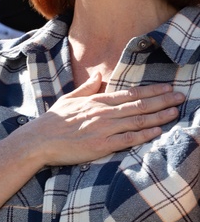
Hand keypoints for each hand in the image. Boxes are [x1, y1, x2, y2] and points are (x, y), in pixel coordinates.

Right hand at [27, 72, 183, 168]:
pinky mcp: (102, 145)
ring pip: (137, 120)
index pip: (131, 93)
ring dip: (159, 116)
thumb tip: (99, 76)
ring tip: (175, 112)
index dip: (152, 91)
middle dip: (163, 101)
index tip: (168, 88)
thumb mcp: (69, 99)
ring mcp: (104, 129)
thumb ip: (87, 88)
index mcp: (97, 101)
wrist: (39, 140)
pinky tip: (157, 131)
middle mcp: (104, 113)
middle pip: (139, 105)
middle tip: (181, 97)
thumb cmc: (53, 121)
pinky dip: (144, 134)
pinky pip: (128, 139)